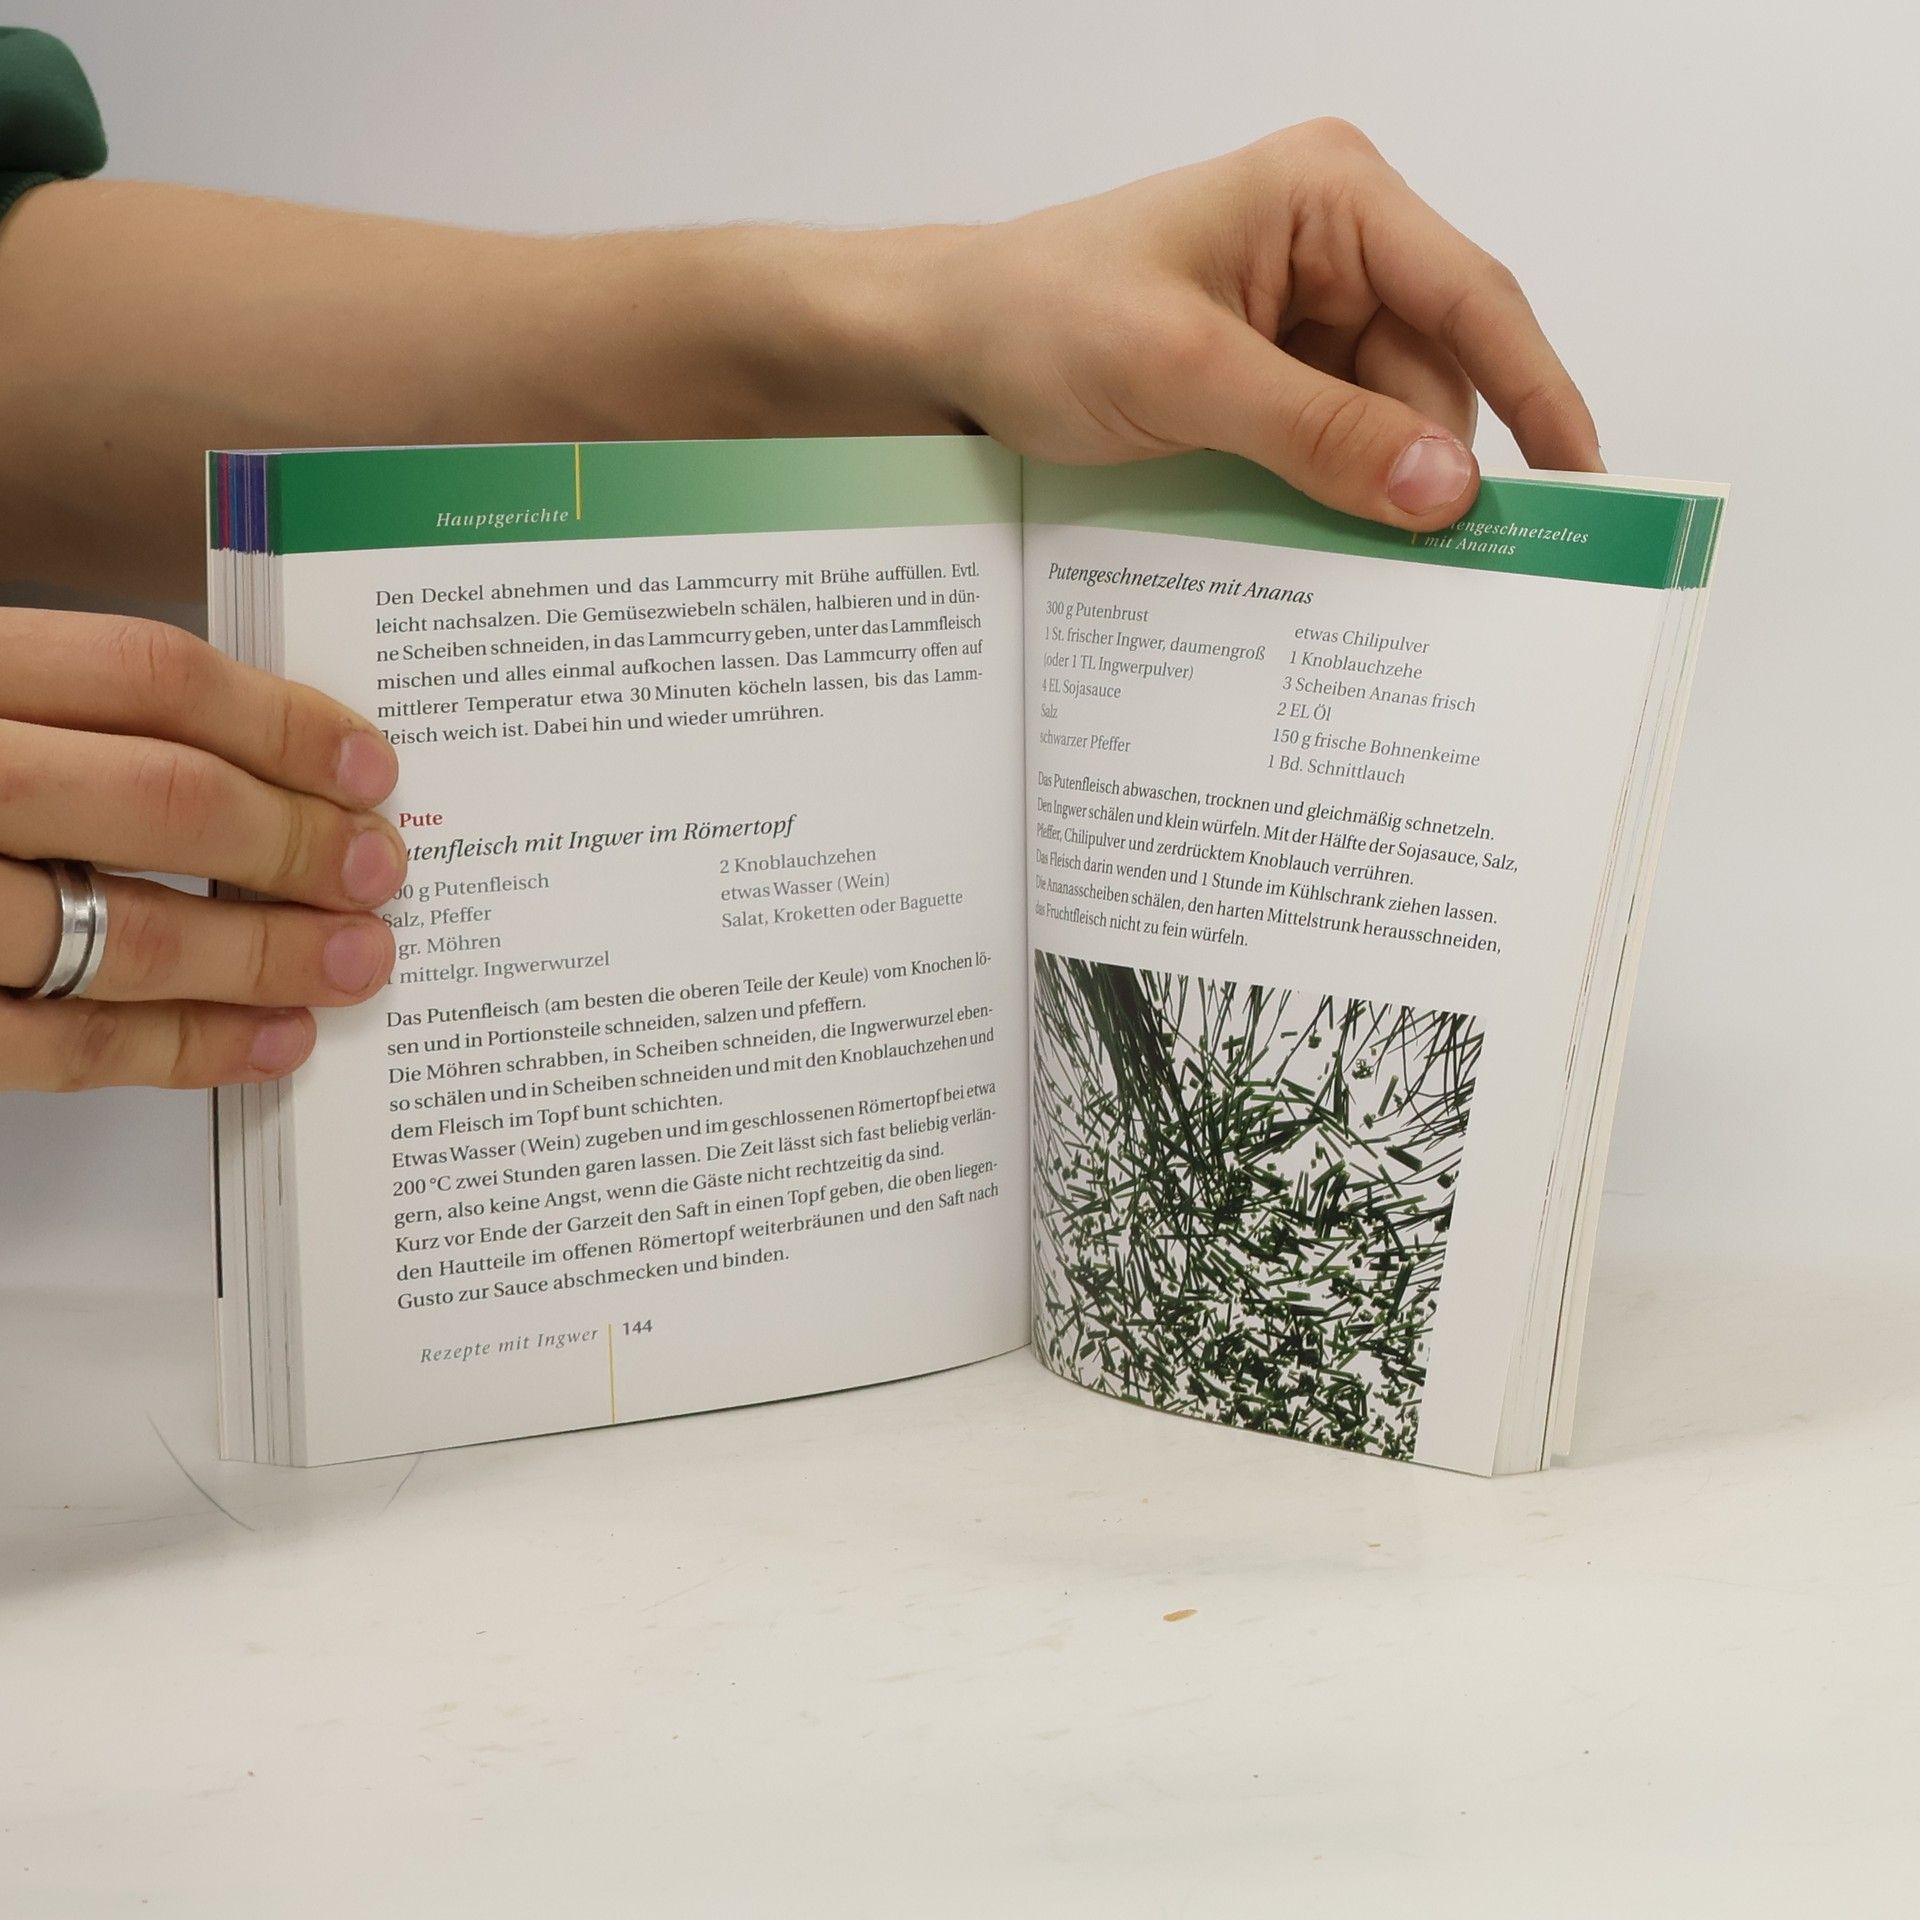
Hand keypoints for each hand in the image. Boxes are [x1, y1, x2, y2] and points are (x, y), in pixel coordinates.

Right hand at [0, 610, 405, 1090]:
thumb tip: (258, 768)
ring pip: (125, 931)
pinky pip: (67, 1042)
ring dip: (265, 955)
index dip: (282, 723)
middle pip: (159, 798)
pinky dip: (186, 1049)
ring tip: (356, 962)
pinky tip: (272, 1044)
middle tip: (381, 869)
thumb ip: (66, 718)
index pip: (147, 676)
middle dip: (295, 842)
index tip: (369, 768)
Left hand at [911, 118, 1601, 527]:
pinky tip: (1318, 550)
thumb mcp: (1180, 377)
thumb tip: (1443, 491)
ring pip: (1388, 425)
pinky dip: (1332, 500)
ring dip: (1374, 498)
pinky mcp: (1270, 377)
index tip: (1586, 486)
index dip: (1539, 395)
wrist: (942, 348)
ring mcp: (1302, 315)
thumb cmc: (1037, 320)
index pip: (1471, 298)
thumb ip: (1316, 432)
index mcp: (1330, 198)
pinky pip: (1334, 447)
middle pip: (1434, 377)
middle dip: (1431, 473)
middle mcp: (1335, 247)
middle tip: (1443, 582)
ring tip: (1356, 576)